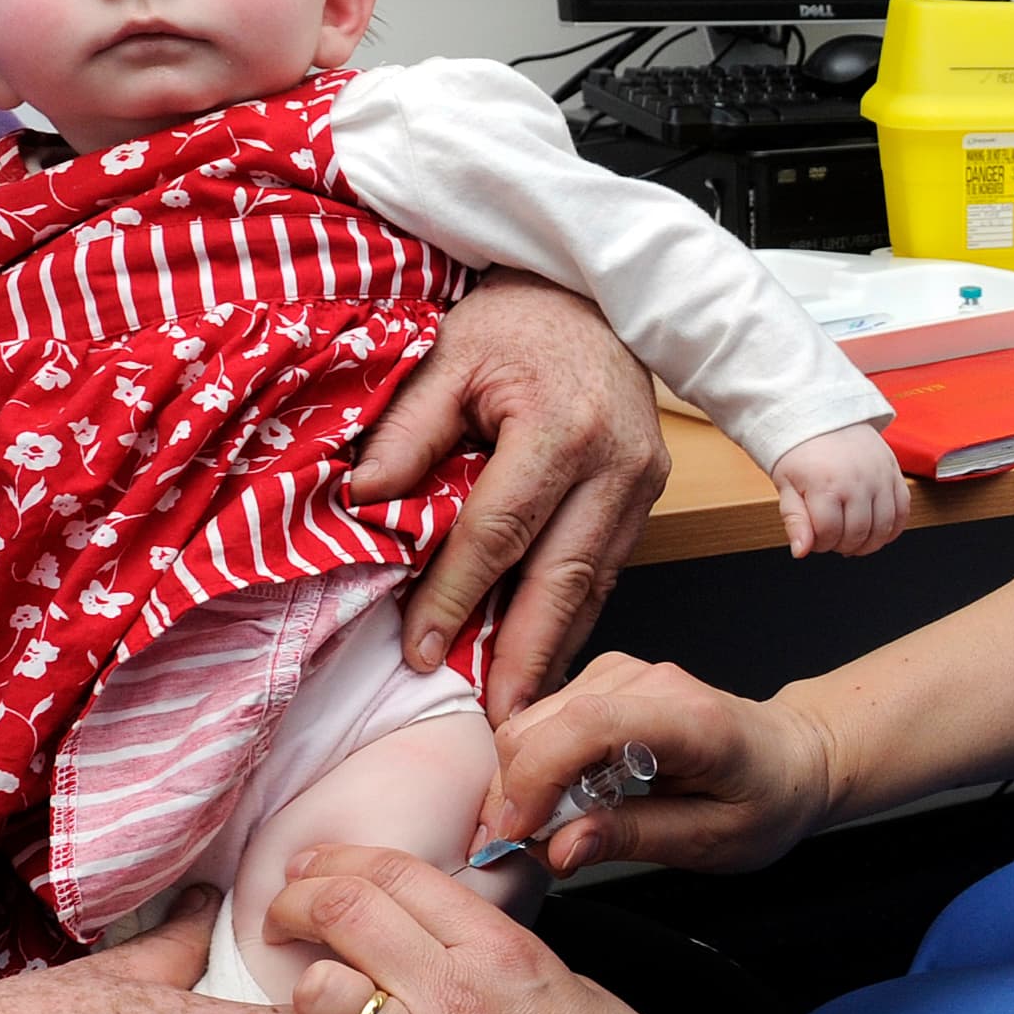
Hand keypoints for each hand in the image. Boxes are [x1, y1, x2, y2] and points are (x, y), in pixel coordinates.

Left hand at [269, 847, 714, 1013]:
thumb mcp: (566, 983)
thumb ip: (493, 954)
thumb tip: (441, 941)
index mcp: (499, 948)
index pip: (393, 872)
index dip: (336, 863)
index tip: (313, 871)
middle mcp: (453, 995)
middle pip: (341, 912)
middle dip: (297, 904)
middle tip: (285, 918)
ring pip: (315, 994)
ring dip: (310, 998)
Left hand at [348, 269, 668, 723]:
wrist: (595, 288)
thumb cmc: (520, 318)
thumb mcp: (452, 354)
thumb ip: (410, 430)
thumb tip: (364, 500)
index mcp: (562, 427)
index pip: (498, 533)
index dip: (456, 598)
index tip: (422, 652)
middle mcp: (616, 463)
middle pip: (562, 580)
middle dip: (526, 658)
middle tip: (498, 725)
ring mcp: (642, 482)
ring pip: (595, 585)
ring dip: (554, 650)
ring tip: (522, 710)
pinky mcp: (649, 492)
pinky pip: (610, 568)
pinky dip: (575, 615)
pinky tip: (545, 653)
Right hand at [478, 652, 832, 876]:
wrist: (791, 757)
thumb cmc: (765, 797)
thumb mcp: (711, 841)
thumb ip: (632, 838)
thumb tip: (560, 847)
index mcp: (688, 720)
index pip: (588, 725)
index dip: (538, 778)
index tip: (519, 833)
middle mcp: (650, 681)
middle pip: (543, 723)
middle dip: (518, 792)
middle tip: (532, 848)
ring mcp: (623, 673)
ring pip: (532, 721)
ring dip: (526, 781)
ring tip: (557, 827)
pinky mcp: (604, 680)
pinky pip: (544, 720)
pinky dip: (538, 765)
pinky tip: (567, 797)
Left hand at [768, 423, 909, 556]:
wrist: (824, 415)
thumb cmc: (802, 450)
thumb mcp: (786, 485)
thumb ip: (795, 520)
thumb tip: (801, 551)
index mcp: (826, 484)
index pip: (828, 534)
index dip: (819, 544)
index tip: (814, 538)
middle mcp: (858, 481)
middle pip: (857, 534)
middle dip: (842, 545)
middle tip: (832, 538)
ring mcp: (880, 477)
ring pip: (883, 528)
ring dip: (868, 543)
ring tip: (853, 539)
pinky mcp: (895, 473)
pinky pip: (903, 512)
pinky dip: (892, 529)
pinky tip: (876, 532)